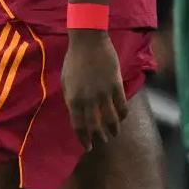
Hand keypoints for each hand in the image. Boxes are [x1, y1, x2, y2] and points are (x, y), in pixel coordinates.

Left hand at [61, 30, 127, 149]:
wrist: (88, 42)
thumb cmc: (73, 60)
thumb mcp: (65, 82)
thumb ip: (70, 99)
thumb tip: (76, 114)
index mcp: (73, 99)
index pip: (79, 126)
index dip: (83, 139)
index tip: (87, 146)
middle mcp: (88, 100)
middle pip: (95, 126)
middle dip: (99, 137)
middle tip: (102, 141)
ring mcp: (103, 93)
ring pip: (111, 119)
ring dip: (113, 129)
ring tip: (114, 134)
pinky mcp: (116, 85)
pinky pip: (122, 105)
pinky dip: (122, 114)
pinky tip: (122, 117)